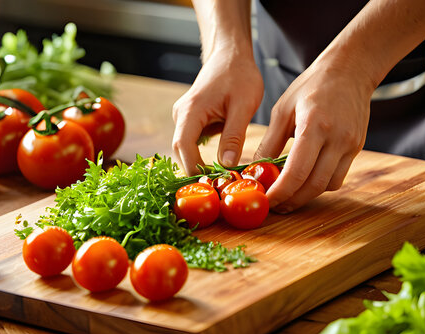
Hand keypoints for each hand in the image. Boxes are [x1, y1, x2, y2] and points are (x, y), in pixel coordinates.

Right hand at [172, 52, 263, 174]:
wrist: (231, 55)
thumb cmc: (239, 75)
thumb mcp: (244, 105)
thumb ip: (234, 135)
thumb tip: (227, 164)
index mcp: (191, 111)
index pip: (184, 147)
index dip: (194, 169)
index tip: (211, 184)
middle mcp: (181, 115)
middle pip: (180, 152)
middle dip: (196, 171)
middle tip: (218, 188)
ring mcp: (183, 118)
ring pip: (185, 149)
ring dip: (199, 164)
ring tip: (221, 179)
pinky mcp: (190, 120)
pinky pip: (192, 142)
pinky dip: (202, 155)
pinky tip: (220, 164)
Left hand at [254, 60, 373, 212]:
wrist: (350, 71)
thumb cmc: (312, 86)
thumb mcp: (282, 110)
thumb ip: (269, 142)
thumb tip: (255, 170)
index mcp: (314, 125)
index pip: (297, 172)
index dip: (280, 192)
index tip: (267, 201)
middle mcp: (336, 138)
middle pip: (314, 185)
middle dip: (292, 200)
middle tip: (275, 205)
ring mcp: (350, 145)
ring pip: (328, 185)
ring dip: (307, 195)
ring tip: (288, 195)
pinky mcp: (356, 148)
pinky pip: (338, 177)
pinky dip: (320, 184)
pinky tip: (306, 180)